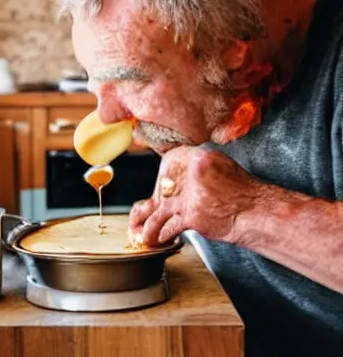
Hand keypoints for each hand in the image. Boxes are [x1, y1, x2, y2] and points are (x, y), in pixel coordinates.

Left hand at [129, 146, 259, 245]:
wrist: (256, 213)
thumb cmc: (241, 193)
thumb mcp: (219, 168)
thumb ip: (197, 168)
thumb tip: (177, 173)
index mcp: (201, 157)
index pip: (171, 160)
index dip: (165, 173)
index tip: (162, 182)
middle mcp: (194, 172)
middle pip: (162, 183)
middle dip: (159, 196)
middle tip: (152, 206)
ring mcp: (191, 194)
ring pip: (159, 206)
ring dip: (147, 221)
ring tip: (139, 230)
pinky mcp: (192, 215)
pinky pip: (166, 225)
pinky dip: (156, 233)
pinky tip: (151, 239)